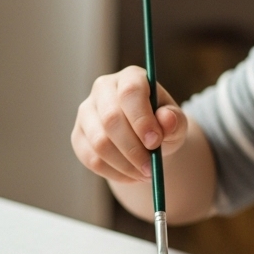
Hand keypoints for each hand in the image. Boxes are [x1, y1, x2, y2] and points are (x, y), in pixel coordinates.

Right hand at [71, 66, 187, 183]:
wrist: (146, 141)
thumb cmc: (162, 126)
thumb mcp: (176, 123)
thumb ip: (175, 120)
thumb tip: (167, 119)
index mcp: (130, 77)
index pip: (129, 92)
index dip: (141, 118)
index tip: (155, 142)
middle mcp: (103, 89)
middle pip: (111, 119)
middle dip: (133, 148)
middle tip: (151, 168)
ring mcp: (86, 112)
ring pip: (100, 143)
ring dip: (125, 165)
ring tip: (145, 174)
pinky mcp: (78, 136)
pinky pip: (92, 159)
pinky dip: (115, 173)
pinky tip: (132, 176)